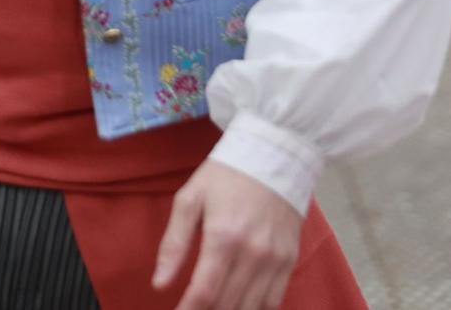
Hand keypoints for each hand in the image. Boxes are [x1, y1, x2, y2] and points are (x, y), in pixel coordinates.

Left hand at [153, 159, 302, 309]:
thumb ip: (174, 244)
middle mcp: (253, 253)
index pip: (206, 291)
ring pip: (253, 308)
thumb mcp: (189, 199)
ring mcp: (276, 259)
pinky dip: (256, 309)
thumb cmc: (225, 175)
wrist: (274, 155)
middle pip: (228, 304)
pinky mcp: (290, 260)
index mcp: (224, 236)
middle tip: (192, 309)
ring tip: (212, 309)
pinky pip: (274, 300)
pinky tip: (240, 305)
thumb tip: (160, 283)